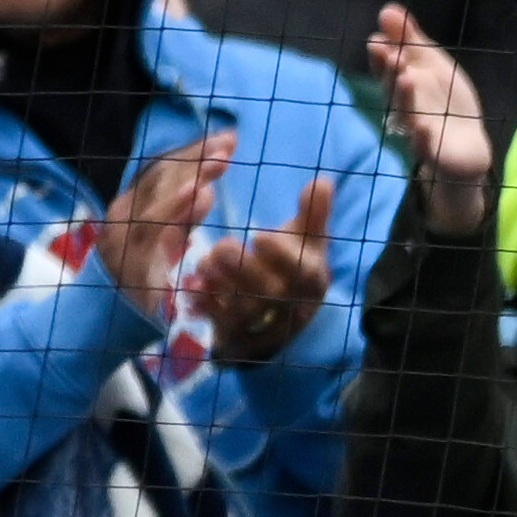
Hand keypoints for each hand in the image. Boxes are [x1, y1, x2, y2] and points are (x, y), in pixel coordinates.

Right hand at [95, 131, 236, 321]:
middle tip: (229, 143)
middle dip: (196, 157)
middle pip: (161, 176)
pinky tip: (201, 195)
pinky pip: (154, 229)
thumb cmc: (141, 281)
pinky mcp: (130, 258)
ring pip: (158, 196)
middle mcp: (123, 213)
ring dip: (191, 176)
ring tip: (220, 161)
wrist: (105, 322)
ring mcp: (124, 235)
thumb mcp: (166, 243)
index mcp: (132, 205)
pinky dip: (177, 208)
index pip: (164, 170)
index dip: (194, 152)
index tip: (228, 139)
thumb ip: (183, 217)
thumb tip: (206, 190)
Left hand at [184, 177, 337, 368]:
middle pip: (271, 293)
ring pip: (245, 311)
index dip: (282, 257)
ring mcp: (266, 324)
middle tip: (221, 247)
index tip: (259, 236)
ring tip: (204, 262)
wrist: (285, 312)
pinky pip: (222, 326)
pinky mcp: (241, 336)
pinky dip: (207, 308)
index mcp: (310, 280)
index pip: (302, 272)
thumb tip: (323, 181)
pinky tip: (194, 288)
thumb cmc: (293, 265)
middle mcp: (291, 306)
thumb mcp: (307, 239)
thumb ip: (313, 212)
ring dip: (223, 286)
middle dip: (245, 270)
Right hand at [367, 7, 490, 226]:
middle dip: (390, 71)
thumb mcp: (432, 64)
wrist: (466, 147)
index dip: (381, 54)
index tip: (378, 39)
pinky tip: (425, 127)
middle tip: (391, 55)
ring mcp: (416, 129)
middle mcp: (403, 105)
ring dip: (404, 96)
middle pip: (393, 88)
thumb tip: (388, 8)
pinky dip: (423, 138)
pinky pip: (424, 146)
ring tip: (407, 78)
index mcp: (402, 81)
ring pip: (406, 113)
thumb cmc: (445, 101)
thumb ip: (411, 40)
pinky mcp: (432, 152)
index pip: (386, 66)